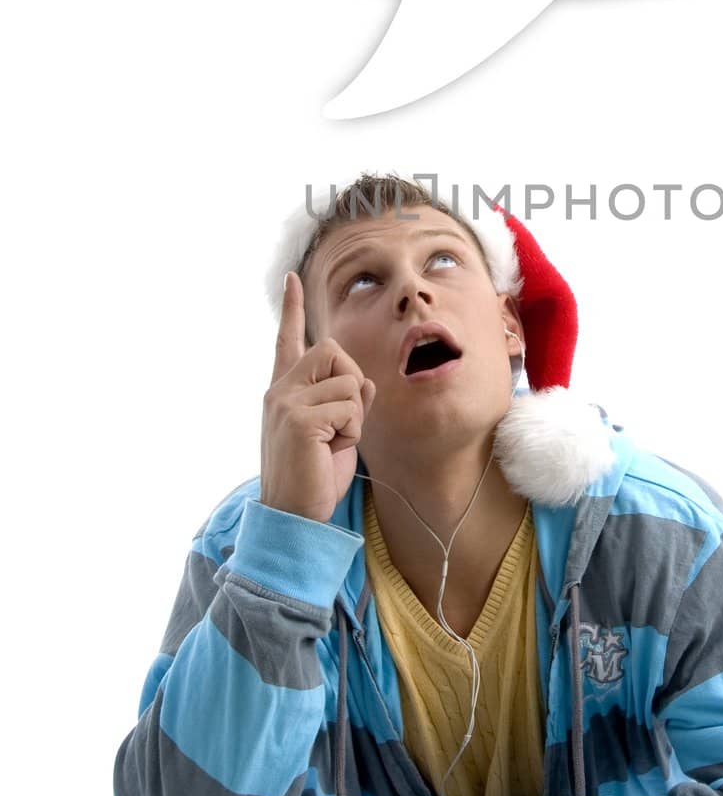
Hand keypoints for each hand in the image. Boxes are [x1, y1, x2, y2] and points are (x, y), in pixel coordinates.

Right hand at [260, 271, 376, 524]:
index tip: (291, 278)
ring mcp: (286, 401)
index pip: (288, 340)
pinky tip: (331, 449)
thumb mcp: (336, 435)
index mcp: (285, 391)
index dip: (292, 309)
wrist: (293, 517)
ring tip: (333, 443)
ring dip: (354, 415)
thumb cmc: (314, 478)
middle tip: (341, 424)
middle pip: (334, 350)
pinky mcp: (298, 418)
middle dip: (352, 382)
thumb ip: (348, 405)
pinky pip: (350, 406)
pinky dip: (351, 430)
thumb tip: (368, 383)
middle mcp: (280, 390)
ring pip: (348, 381)